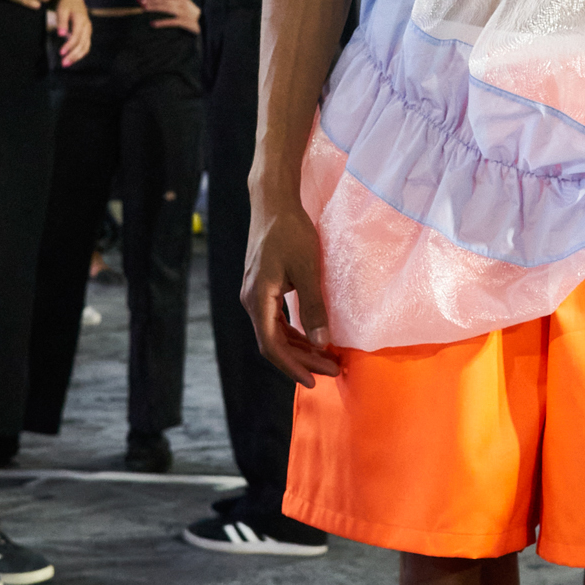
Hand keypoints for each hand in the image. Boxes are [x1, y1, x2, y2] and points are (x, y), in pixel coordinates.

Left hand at [52, 0, 91, 66]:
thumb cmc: (66, 3)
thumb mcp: (62, 9)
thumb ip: (62, 21)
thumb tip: (61, 34)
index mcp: (81, 20)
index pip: (76, 36)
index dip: (69, 45)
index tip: (61, 53)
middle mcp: (87, 26)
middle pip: (82, 44)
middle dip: (73, 55)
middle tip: (63, 64)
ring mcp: (88, 30)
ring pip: (85, 47)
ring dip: (77, 56)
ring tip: (66, 63)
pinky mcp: (87, 33)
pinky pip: (86, 46)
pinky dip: (80, 53)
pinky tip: (72, 58)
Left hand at [140, 0, 200, 33]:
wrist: (209, 24)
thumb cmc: (194, 16)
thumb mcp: (186, 6)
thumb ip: (175, 3)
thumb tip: (159, 2)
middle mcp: (182, 4)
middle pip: (164, 0)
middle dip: (151, 0)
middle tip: (140, 1)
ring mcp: (184, 13)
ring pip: (166, 8)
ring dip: (154, 8)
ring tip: (143, 9)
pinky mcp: (185, 22)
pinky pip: (171, 22)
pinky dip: (162, 23)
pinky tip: (153, 23)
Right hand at [243, 195, 341, 387]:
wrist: (273, 203)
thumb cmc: (290, 231)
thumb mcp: (308, 270)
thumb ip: (314, 308)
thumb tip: (322, 343)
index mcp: (258, 299)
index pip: (272, 346)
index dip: (293, 367)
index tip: (315, 380)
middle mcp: (252, 301)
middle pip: (274, 343)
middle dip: (303, 360)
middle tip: (332, 370)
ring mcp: (256, 295)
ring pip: (275, 333)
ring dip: (300, 348)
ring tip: (327, 359)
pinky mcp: (263, 288)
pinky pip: (277, 320)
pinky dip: (295, 333)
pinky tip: (313, 338)